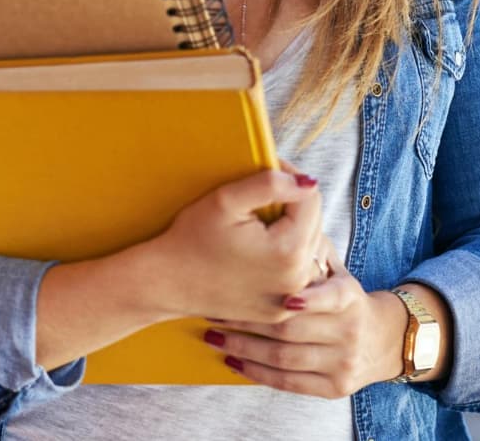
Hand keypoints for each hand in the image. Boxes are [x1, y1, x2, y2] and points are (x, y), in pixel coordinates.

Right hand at [125, 167, 323, 324]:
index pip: (310, 199)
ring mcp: (289, 300)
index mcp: (288, 251)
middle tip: (259, 196)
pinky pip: (297, 273)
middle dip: (292, 204)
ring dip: (293, 229)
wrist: (165, 284)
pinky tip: (260, 250)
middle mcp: (297, 281)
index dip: (290, 177)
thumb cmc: (191, 239)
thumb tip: (307, 182)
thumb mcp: (226, 200)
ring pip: (309, 247)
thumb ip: (270, 184)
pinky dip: (286, 257)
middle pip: (314, 223)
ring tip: (259, 223)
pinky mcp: (279, 311)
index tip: (268, 170)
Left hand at [206, 256, 406, 398]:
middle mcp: (349, 332)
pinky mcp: (334, 388)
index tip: (284, 298)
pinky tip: (233, 361)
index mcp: (351, 298)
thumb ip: (314, 254)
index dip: (309, 299)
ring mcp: (342, 363)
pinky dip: (257, 372)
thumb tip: (281, 220)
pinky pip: (289, 382)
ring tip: (214, 336)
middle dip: (249, 322)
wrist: (384, 341)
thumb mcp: (339, 272)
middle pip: (293, 330)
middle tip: (216, 312)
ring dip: (245, 347)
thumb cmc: (346, 298)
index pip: (332, 298)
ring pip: (285, 358)